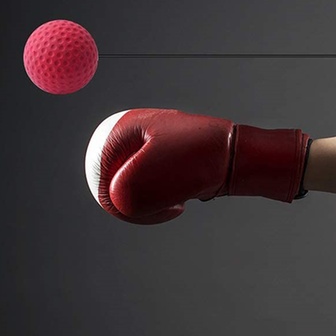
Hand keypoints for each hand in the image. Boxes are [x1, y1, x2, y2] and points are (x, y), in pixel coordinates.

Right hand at [85, 108, 309, 224]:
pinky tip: (182, 200)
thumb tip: (118, 203)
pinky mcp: (168, 161)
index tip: (137, 208)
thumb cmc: (200, 161)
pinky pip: (154, 188)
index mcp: (125, 127)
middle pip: (114, 180)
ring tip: (176, 202)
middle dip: (135, 202)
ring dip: (151, 203)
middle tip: (161, 208)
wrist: (238, 158)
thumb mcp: (149, 180)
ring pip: (135, 188)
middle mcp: (136, 134)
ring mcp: (153, 147)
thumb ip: (121, 197)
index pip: (97, 171)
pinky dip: (163, 199)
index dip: (111, 198)